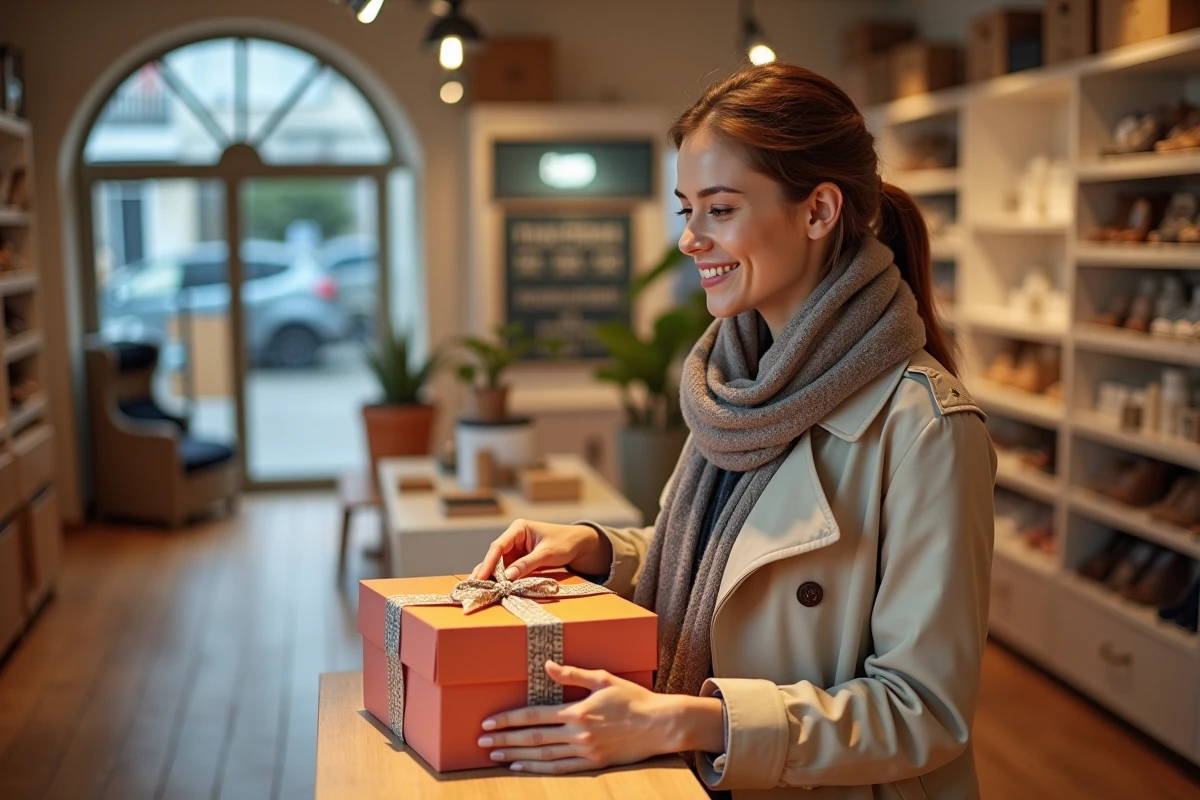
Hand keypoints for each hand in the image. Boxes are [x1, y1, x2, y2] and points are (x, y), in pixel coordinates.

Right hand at [471, 519, 611, 580]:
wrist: (578, 545)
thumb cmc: (565, 543)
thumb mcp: (547, 553)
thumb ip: (527, 564)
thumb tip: (508, 577)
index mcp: (518, 529)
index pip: (498, 546)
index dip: (488, 562)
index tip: (481, 577)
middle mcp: (514, 538)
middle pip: (495, 556)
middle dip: (486, 571)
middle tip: (476, 587)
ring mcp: (515, 550)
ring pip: (499, 565)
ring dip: (493, 578)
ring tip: (481, 591)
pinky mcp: (519, 560)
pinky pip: (508, 570)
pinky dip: (502, 580)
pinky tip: (494, 589)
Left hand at [476, 661, 724, 774]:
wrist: (660, 725)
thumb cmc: (633, 698)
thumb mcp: (603, 679)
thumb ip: (572, 674)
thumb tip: (545, 665)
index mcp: (577, 711)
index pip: (534, 716)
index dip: (509, 720)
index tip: (488, 723)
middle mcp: (577, 734)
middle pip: (532, 738)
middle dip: (504, 739)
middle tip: (481, 742)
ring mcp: (585, 751)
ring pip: (542, 756)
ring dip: (515, 755)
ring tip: (494, 755)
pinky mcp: (593, 764)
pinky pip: (559, 769)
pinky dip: (537, 769)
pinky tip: (520, 767)